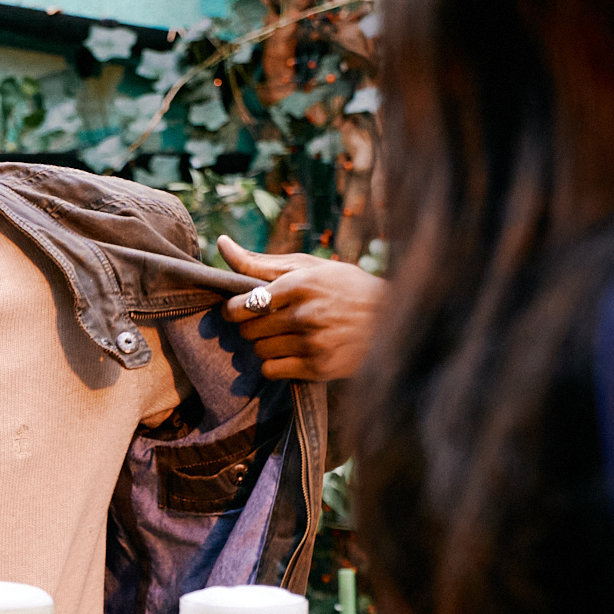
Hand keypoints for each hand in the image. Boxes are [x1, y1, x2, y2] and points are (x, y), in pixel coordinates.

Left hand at [217, 235, 386, 382]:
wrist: (392, 319)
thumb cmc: (344, 287)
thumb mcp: (308, 266)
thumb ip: (260, 260)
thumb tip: (221, 244)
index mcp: (300, 284)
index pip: (244, 303)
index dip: (234, 307)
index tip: (239, 307)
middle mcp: (305, 314)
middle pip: (248, 329)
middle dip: (250, 325)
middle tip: (265, 321)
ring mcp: (312, 342)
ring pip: (258, 350)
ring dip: (264, 344)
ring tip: (284, 335)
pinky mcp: (318, 367)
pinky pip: (271, 370)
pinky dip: (274, 364)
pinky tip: (290, 352)